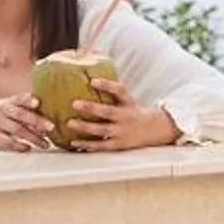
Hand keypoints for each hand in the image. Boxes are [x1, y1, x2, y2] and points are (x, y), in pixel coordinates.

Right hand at [0, 95, 54, 151]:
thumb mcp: (6, 112)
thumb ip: (22, 111)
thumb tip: (46, 117)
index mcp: (7, 104)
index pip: (18, 99)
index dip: (27, 100)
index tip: (37, 102)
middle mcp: (1, 111)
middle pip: (20, 115)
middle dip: (37, 121)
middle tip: (51, 127)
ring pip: (17, 129)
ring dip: (33, 137)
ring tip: (45, 144)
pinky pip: (7, 141)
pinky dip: (19, 145)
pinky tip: (27, 148)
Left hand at [63, 80, 178, 151]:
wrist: (153, 130)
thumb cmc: (134, 112)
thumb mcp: (128, 99)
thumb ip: (112, 91)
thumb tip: (89, 78)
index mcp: (127, 103)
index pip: (119, 91)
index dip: (106, 85)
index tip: (93, 80)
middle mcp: (125, 117)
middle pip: (108, 111)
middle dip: (91, 108)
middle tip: (74, 103)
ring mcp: (121, 132)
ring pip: (103, 130)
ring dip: (85, 127)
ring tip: (70, 123)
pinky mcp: (118, 144)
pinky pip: (101, 145)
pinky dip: (88, 145)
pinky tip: (74, 142)